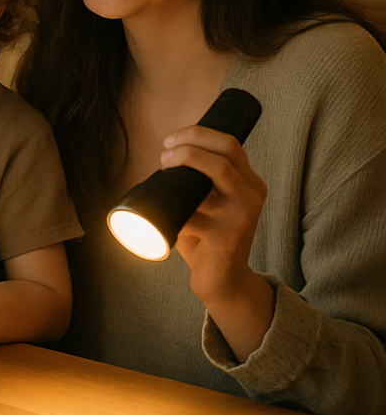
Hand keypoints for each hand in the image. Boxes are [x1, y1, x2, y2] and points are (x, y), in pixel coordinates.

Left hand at [161, 123, 272, 360]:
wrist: (222, 280)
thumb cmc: (207, 234)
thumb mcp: (209, 199)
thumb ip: (199, 176)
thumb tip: (167, 150)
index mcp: (250, 182)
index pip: (229, 144)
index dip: (196, 134)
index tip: (170, 140)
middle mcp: (252, 196)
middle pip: (224, 154)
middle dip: (187, 146)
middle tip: (164, 155)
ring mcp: (242, 217)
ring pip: (210, 177)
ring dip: (178, 169)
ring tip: (161, 175)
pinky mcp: (227, 239)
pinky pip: (191, 214)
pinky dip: (171, 210)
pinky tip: (163, 215)